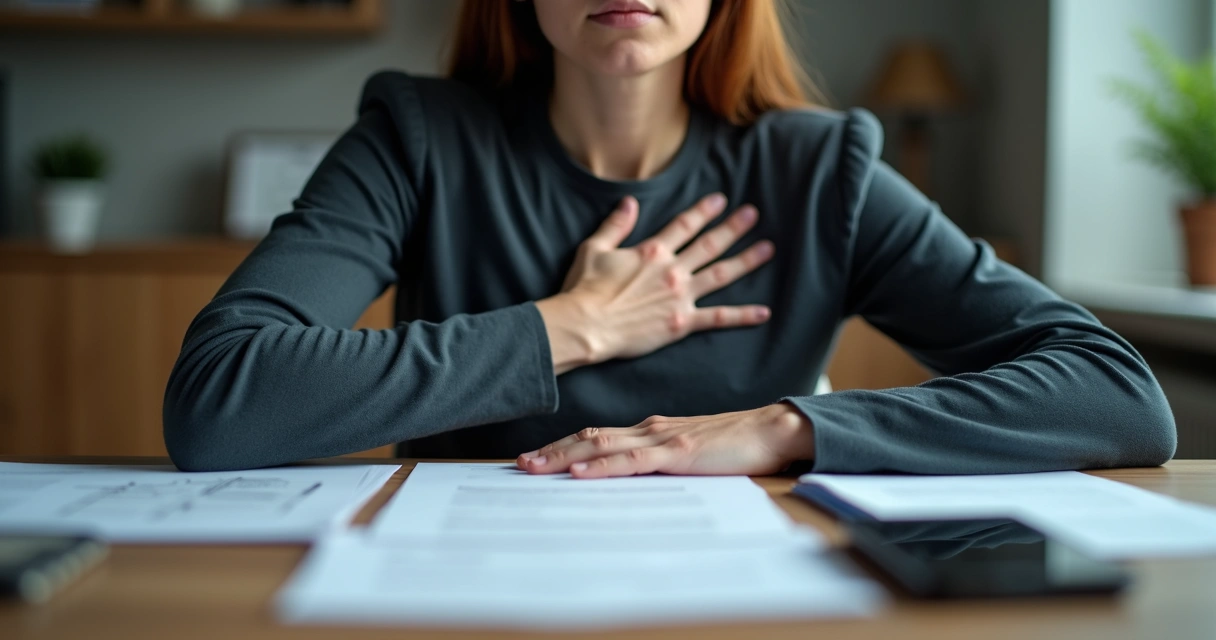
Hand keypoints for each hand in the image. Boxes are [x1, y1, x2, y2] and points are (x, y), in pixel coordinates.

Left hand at [515, 403, 814, 478]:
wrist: (771, 430)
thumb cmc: (734, 444)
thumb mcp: (688, 451)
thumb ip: (659, 459)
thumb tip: (628, 476)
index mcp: (650, 429)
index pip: (596, 436)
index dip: (562, 446)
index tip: (534, 458)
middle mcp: (649, 428)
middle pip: (588, 437)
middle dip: (551, 451)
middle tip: (519, 465)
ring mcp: (662, 438)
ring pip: (602, 446)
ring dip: (564, 457)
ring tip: (535, 468)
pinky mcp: (679, 452)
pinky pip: (633, 461)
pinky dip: (604, 467)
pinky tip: (582, 473)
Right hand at [536, 194, 774, 373]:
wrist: (585, 326)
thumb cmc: (584, 289)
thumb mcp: (594, 248)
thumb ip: (615, 225)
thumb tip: (629, 202)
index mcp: (652, 252)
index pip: (685, 225)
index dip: (704, 211)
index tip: (721, 200)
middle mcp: (672, 270)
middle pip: (709, 245)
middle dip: (733, 228)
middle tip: (753, 215)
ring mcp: (680, 297)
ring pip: (721, 275)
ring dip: (746, 261)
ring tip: (767, 249)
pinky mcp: (681, 323)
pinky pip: (718, 318)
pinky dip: (742, 315)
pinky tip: (763, 311)